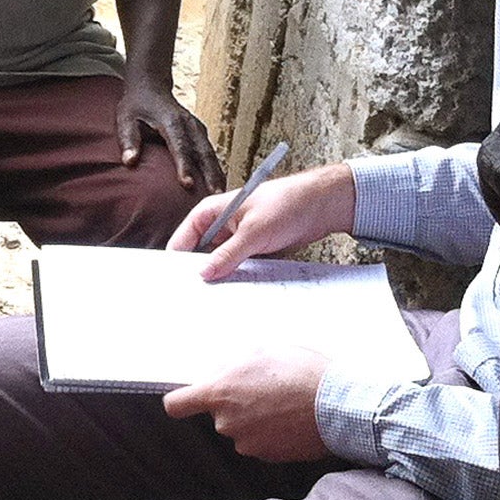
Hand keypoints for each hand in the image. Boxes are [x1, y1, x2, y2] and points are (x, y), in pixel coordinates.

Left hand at [116, 77, 225, 193]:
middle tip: (215, 195)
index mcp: (171, 121)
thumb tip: (129, 162)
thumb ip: (128, 139)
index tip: (188, 184)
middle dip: (210, 174)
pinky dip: (216, 169)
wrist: (151, 88)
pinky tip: (219, 185)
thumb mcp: (125, 118)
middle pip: (202, 152)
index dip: (184, 165)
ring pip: (210, 153)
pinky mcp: (201, 133)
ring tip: (222, 194)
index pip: (179, 146)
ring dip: (217, 173)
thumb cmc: (136, 106)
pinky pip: (210, 153)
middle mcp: (189, 124)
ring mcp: (197, 128)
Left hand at [162, 350, 331, 461]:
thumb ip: (235, 364)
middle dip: (235, 404)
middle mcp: (227, 422)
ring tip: (283, 403)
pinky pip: (262, 442)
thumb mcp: (263, 353)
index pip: (176, 405)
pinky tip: (291, 419)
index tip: (189, 399)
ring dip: (256, 419)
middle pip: (218, 415)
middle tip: (264, 389)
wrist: (337, 406)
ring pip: (242, 429)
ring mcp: (247, 443)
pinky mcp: (268, 456)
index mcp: (219, 393)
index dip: (181, 402)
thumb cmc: (301, 373)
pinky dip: (272, 433)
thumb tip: (223, 371)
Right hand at [167, 162, 355, 280]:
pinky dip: (239, 278)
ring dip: (222, 277)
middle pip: (199, 255)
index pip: (182, 241)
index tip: (179, 285)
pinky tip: (238, 291)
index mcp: (210, 213)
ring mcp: (236, 239)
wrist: (321, 205)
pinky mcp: (251, 250)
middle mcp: (220, 226)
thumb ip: (227, 254)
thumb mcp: (253, 232)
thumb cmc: (287, 203)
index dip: (178, 263)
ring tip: (218, 296)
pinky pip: (238, 268)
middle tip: (198, 296)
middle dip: (200, 274)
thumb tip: (205, 273)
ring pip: (220, 264)